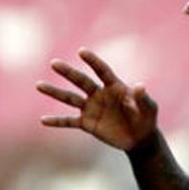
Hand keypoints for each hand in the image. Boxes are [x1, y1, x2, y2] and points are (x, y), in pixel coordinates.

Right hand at [38, 49, 158, 151]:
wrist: (139, 138)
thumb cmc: (146, 119)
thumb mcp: (149, 108)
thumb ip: (142, 98)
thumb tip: (140, 86)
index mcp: (115, 87)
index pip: (102, 71)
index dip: (93, 61)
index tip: (82, 51)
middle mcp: (100, 95)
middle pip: (82, 81)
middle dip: (68, 72)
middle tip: (53, 63)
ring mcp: (91, 109)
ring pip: (70, 98)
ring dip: (55, 92)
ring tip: (39, 85)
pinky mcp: (87, 124)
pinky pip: (69, 121)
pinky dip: (57, 121)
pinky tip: (43, 120)